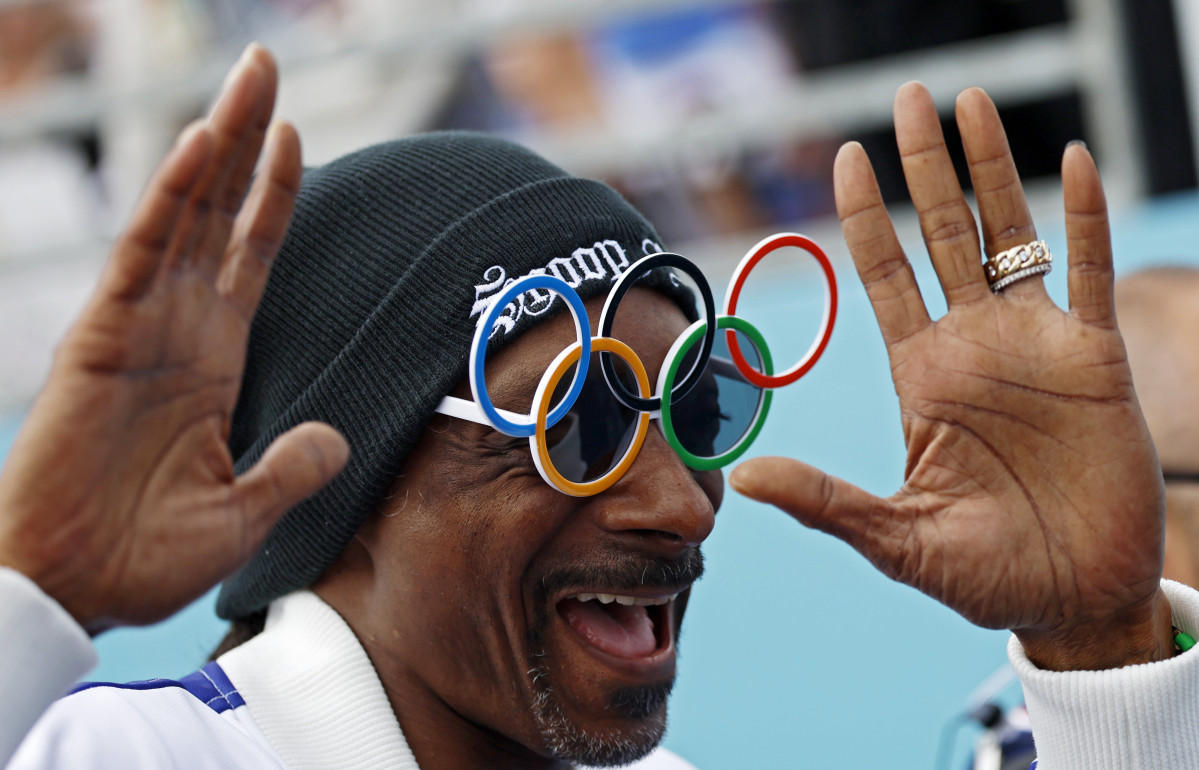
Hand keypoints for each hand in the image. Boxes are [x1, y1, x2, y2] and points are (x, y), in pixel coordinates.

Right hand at [0, 45, 347, 633]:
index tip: (298, 137)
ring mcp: (139, 328)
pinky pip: (142, 256)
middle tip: (267, 67)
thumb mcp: (242, 512)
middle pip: (220, 213)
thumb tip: (338, 440)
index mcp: (212, 360)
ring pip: (185, 214)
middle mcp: (179, 329)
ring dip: (218, 144)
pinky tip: (198, 148)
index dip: (273, 197)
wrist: (74, 593)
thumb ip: (291, 468)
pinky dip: (169, 202)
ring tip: (249, 78)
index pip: (250, 256)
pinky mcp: (101, 340)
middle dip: (246, 139)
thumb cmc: (143, 558)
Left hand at [730, 83, 1172, 670]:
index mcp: (921, 376)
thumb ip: (827, 502)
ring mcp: (1034, 346)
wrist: (1075, 600)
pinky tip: (1072, 161)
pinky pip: (1088, 272)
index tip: (844, 158)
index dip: (865, 216)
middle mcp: (973, 346)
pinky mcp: (1096, 360)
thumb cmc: (986, 576)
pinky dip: (1082, 218)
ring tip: (972, 102)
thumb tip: (744, 478)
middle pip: (942, 235)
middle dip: (925, 166)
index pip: (884, 275)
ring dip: (993, 170)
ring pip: (1010, 236)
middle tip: (909, 97)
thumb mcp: (898, 540)